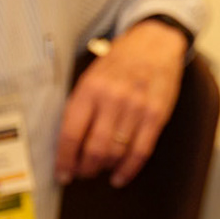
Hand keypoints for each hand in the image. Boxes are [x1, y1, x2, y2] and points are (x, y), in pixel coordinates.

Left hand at [56, 18, 187, 186]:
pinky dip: (129, 169)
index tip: (62, 173)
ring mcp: (137, 107)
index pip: (71, 134)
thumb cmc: (120, 61)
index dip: (64, 160)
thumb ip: (80, 106)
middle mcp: (113, 98)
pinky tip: (121, 176)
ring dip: (105, 168)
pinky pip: (141, 150)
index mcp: (90, 89)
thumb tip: (67, 144)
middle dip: (85, 168)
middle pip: (94, 148)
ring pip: (117, 153)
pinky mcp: (157, 114)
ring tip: (100, 170)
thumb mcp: (92, 76)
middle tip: (82, 173)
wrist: (155, 42)